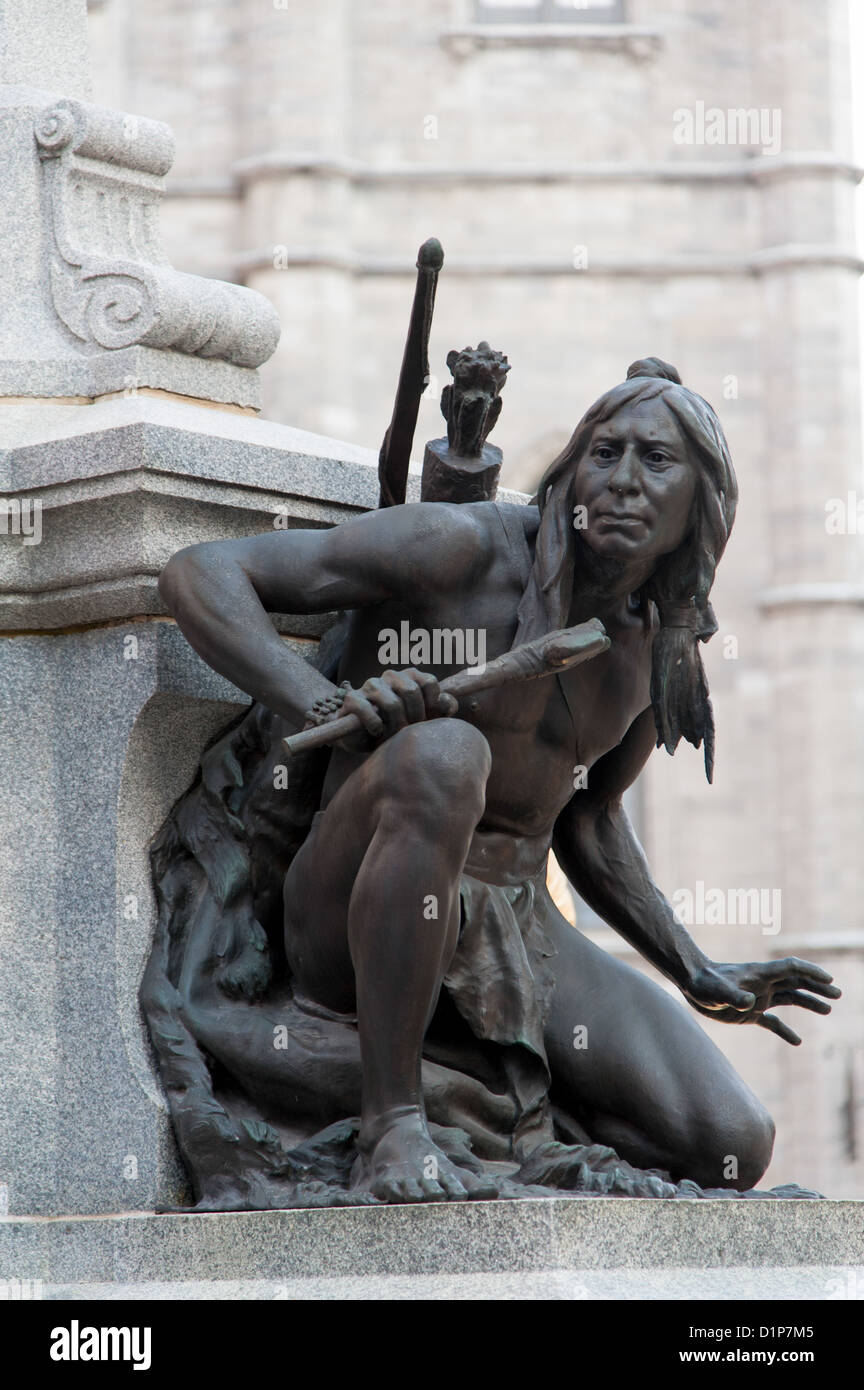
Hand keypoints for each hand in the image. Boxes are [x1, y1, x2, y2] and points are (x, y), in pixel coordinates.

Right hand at [332, 668, 458, 750]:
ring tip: (391, 734)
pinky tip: (376, 732)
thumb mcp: (421, 719)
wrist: (362, 736)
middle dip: (413, 716)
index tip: (425, 718)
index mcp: (409, 677)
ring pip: (392, 703)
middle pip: (411, 691)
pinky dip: (375, 726)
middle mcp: (390, 676)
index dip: (431, 704)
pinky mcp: (352, 699)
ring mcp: (370, 685)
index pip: (429, 682)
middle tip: (408, 730)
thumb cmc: (396, 726)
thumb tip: (450, 705)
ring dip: (394, 725)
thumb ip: (439, 709)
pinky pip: (367, 710)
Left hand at [682, 958, 840, 1045]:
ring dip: (808, 1003)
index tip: (829, 979)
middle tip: (837, 994)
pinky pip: (772, 1022)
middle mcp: (763, 985)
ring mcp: (758, 998)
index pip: (791, 969)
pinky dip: (785, 1031)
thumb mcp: (717, 991)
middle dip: (817, 987)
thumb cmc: (704, 984)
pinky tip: (797, 1042)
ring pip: (789, 999)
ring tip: (828, 1009)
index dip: (811, 972)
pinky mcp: (749, 1013)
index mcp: (760, 975)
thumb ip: (733, 996)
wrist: (691, 985)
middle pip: (796, 983)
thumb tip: (749, 1002)